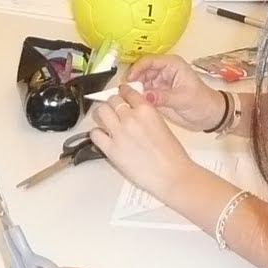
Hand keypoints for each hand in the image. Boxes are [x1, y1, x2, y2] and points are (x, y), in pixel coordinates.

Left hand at [87, 85, 194, 199]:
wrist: (171, 174)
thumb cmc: (172, 156)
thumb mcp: (162, 125)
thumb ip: (146, 116)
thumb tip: (134, 113)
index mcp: (146, 110)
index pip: (127, 92)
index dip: (123, 92)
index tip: (121, 94)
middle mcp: (131, 118)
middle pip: (112, 100)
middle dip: (112, 104)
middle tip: (113, 109)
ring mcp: (119, 133)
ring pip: (101, 112)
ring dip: (102, 115)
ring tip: (106, 121)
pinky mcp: (111, 150)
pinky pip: (95, 134)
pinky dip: (97, 133)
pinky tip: (103, 136)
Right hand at [125, 54, 225, 131]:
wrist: (210, 116)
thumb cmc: (203, 102)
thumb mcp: (183, 98)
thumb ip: (164, 97)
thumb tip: (146, 96)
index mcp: (172, 65)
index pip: (150, 61)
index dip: (138, 68)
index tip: (130, 78)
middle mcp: (164, 72)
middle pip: (142, 71)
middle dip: (133, 80)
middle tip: (126, 92)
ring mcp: (160, 83)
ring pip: (140, 83)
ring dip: (134, 90)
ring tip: (129, 99)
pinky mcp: (157, 95)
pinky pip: (143, 94)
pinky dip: (138, 98)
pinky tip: (134, 104)